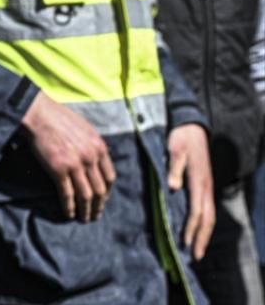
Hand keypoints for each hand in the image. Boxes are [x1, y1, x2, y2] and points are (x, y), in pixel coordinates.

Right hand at [21, 92, 115, 221]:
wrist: (38, 114)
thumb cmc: (58, 117)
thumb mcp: (85, 128)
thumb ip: (92, 144)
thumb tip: (94, 158)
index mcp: (99, 147)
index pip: (110, 177)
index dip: (107, 191)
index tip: (103, 198)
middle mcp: (91, 158)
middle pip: (100, 190)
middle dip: (99, 205)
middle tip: (96, 215)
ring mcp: (75, 165)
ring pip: (86, 195)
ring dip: (86, 210)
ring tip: (84, 219)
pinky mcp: (59, 170)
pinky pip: (67, 194)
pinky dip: (69, 206)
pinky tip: (69, 213)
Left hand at [167, 123, 214, 260]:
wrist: (192, 126)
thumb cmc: (181, 138)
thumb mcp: (175, 149)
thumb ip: (174, 167)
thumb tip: (174, 187)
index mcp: (199, 182)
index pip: (197, 212)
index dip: (191, 229)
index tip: (185, 243)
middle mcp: (206, 187)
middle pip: (207, 219)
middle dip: (201, 238)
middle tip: (195, 256)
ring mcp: (207, 186)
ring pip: (209, 215)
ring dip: (203, 233)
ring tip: (197, 249)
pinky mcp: (203, 184)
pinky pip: (205, 208)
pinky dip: (203, 222)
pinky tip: (196, 230)